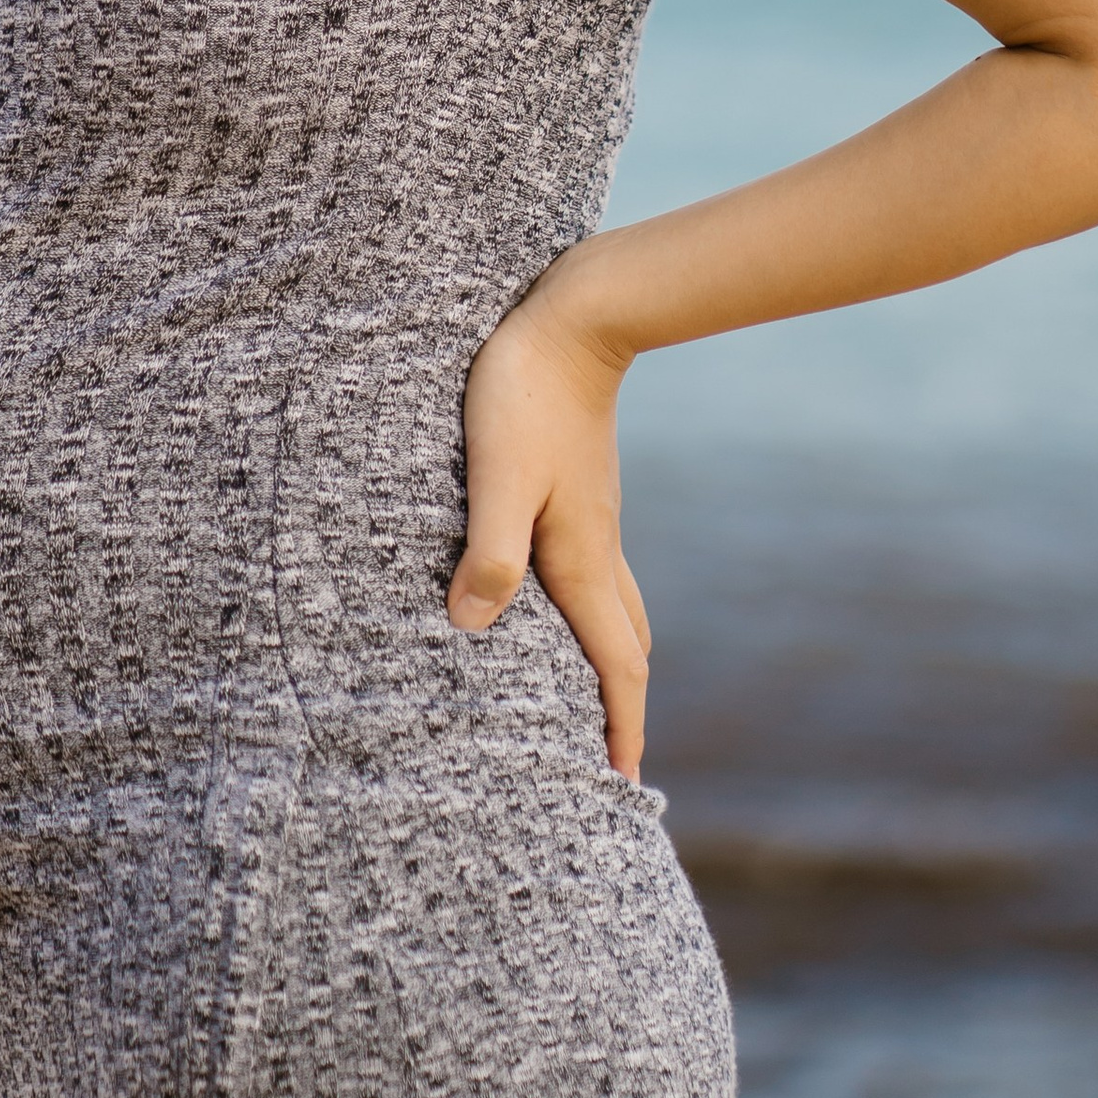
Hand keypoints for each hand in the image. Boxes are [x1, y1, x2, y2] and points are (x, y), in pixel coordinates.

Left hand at [444, 254, 651, 776]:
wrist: (574, 317)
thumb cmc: (525, 395)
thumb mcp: (496, 475)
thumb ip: (489, 550)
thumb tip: (473, 627)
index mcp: (582, 557)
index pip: (613, 661)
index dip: (620, 724)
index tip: (622, 780)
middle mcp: (599, 546)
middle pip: (624, 643)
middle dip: (622, 702)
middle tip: (612, 754)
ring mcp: (595, 516)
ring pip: (616, 605)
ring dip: (609, 656)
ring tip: (592, 691)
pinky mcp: (581, 490)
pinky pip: (598, 571)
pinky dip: (592, 609)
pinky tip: (561, 599)